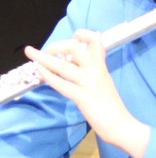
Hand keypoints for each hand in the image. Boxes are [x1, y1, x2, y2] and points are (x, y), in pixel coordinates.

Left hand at [26, 31, 149, 157]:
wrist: (120, 123)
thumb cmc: (111, 105)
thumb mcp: (104, 81)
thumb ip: (94, 69)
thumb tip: (82, 58)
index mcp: (102, 66)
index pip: (95, 41)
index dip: (82, 34)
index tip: (73, 36)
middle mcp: (95, 70)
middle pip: (76, 48)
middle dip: (57, 45)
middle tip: (47, 49)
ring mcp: (88, 83)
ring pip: (64, 65)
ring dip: (44, 58)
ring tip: (32, 53)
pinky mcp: (82, 97)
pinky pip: (61, 83)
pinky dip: (48, 75)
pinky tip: (40, 71)